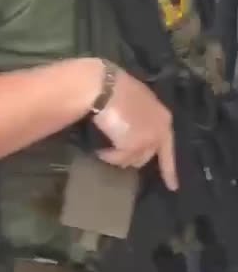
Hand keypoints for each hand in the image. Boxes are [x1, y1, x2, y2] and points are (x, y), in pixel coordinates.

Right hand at [92, 65, 177, 190]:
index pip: (168, 147)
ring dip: (120, 158)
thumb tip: (135, 126)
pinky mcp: (130, 146)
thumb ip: (141, 115)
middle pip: (148, 155)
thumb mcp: (136, 99)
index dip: (169, 168)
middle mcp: (159, 132)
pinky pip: (118, 158)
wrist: (104, 86)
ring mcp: (146, 141)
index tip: (172, 186)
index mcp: (163, 117)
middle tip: (118, 155)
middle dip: (134, 157)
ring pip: (133, 160)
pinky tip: (99, 151)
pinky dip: (108, 157)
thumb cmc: (116, 86)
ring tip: (105, 151)